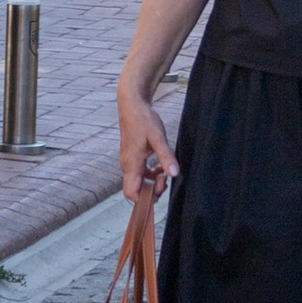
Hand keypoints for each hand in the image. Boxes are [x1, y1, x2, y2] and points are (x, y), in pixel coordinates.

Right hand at [117, 75, 176, 196]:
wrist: (132, 104)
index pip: (132, 193)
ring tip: (165, 171)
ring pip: (138, 182)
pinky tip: (160, 165)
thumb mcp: (158, 137)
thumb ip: (166, 156)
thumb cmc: (143, 119)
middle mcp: (127, 165)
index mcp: (131, 163)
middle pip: (136, 190)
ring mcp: (128, 161)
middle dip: (152, 190)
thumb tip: (174, 174)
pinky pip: (139, 173)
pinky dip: (150, 173)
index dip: (145, 198)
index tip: (161, 187)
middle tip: (166, 178)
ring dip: (152, 181)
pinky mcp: (131, 157)